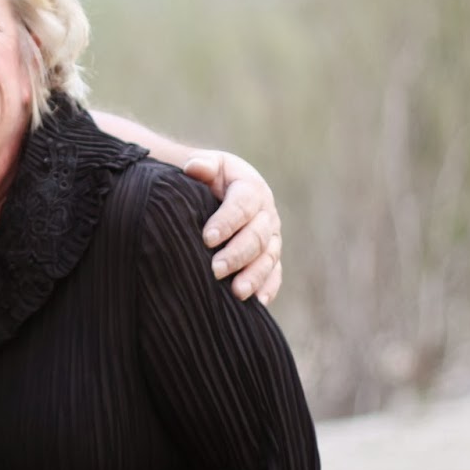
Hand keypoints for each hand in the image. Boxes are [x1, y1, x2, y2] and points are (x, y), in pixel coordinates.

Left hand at [181, 151, 281, 304]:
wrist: (217, 193)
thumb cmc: (208, 181)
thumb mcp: (206, 166)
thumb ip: (202, 165)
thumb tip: (195, 168)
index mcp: (250, 188)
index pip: (243, 204)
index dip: (227, 221)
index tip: (207, 238)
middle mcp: (266, 214)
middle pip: (257, 236)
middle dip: (237, 254)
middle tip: (216, 269)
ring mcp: (272, 238)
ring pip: (268, 258)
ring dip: (254, 276)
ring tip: (236, 292)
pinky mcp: (271, 258)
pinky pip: (274, 275)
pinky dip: (267, 288)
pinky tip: (256, 303)